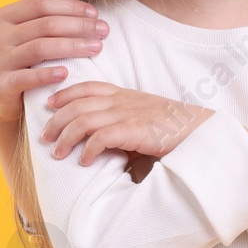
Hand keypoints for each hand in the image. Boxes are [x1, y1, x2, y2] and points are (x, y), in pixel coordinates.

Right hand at [0, 0, 105, 127]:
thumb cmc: (17, 56)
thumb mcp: (21, 28)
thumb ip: (36, 3)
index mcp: (1, 16)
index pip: (41, 4)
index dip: (71, 7)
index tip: (96, 14)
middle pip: (45, 24)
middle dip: (79, 26)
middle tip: (104, 31)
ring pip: (40, 48)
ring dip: (73, 46)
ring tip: (97, 48)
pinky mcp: (0, 85)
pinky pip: (27, 77)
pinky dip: (47, 74)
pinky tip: (67, 73)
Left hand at [41, 82, 213, 165]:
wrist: (202, 130)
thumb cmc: (176, 129)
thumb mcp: (146, 118)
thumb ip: (124, 122)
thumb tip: (104, 141)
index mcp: (126, 94)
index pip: (88, 86)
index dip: (65, 93)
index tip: (49, 104)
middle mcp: (123, 101)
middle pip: (78, 103)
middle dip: (56, 120)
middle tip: (45, 137)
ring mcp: (129, 114)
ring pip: (84, 119)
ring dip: (66, 137)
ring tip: (57, 152)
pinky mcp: (135, 131)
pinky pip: (101, 137)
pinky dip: (88, 149)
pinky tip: (83, 161)